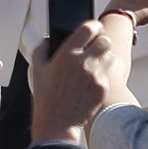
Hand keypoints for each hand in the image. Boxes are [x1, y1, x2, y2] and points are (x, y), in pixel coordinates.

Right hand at [31, 21, 111, 143]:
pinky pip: (107, 74)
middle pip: (104, 40)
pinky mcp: (102, 88)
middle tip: (95, 45)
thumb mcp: (37, 69)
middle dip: (100, 41)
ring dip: (103, 56)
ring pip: (109, 56)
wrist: (57, 123)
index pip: (88, 28)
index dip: (93, 25)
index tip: (93, 27)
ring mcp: (94, 76)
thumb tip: (47, 39)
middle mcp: (83, 63)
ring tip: (94, 63)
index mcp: (66, 54)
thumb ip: (41, 48)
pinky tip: (90, 81)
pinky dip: (101, 74)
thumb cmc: (46, 97)